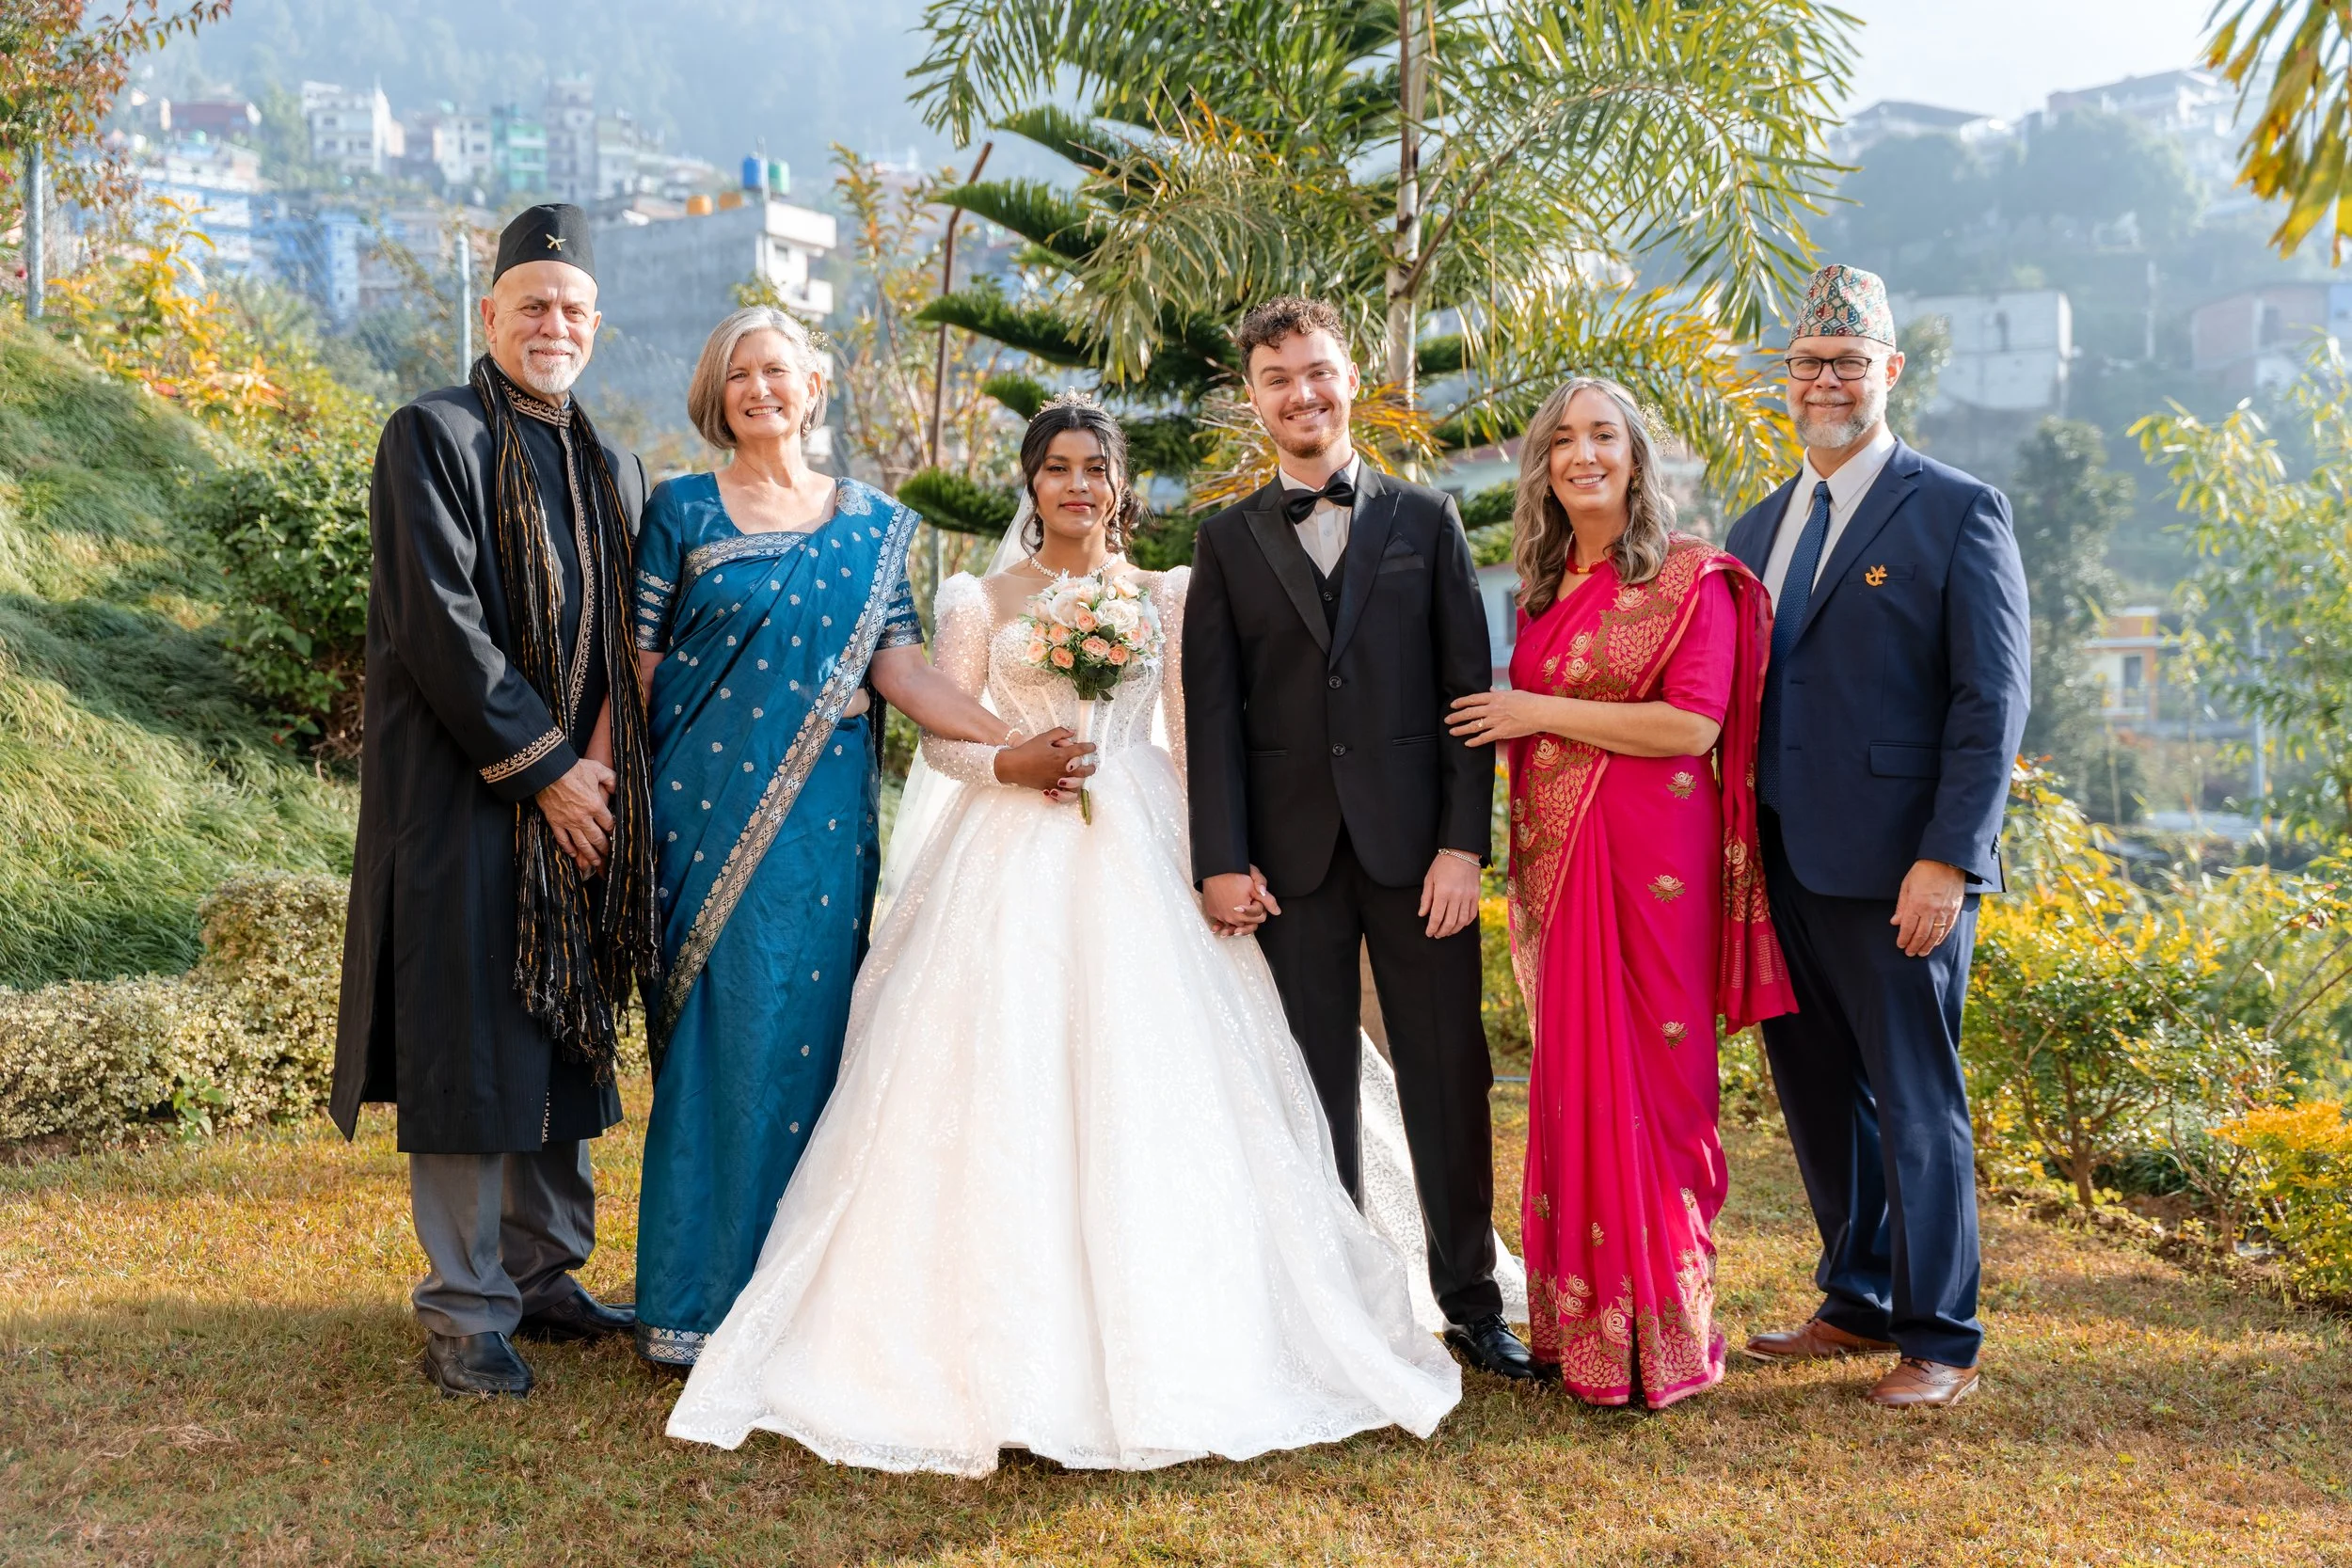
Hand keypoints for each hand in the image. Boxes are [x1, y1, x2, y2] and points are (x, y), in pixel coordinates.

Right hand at [537, 758, 615, 874]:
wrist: (548, 770)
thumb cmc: (573, 768)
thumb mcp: (598, 769)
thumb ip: (611, 780)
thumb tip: (617, 789)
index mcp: (596, 805)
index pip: (609, 824)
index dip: (614, 831)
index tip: (617, 836)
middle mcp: (583, 817)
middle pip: (597, 838)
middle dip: (604, 848)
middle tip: (609, 856)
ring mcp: (568, 822)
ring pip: (581, 844)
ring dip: (590, 855)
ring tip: (596, 863)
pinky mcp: (555, 822)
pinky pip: (562, 839)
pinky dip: (568, 848)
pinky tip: (574, 854)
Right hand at [993, 728, 1095, 795]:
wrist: (1012, 765)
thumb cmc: (1027, 750)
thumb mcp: (1043, 737)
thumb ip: (1060, 732)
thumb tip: (1073, 732)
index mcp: (1061, 755)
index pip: (1081, 750)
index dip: (1089, 747)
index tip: (1092, 747)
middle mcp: (1062, 769)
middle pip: (1083, 770)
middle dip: (1091, 768)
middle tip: (1093, 766)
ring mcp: (1057, 780)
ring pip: (1077, 783)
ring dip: (1083, 779)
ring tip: (1084, 776)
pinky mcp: (1050, 788)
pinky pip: (1065, 794)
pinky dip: (1071, 793)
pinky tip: (1073, 789)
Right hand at [1201, 867, 1281, 936]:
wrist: (1216, 869)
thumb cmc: (1235, 874)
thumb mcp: (1256, 885)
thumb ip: (1268, 900)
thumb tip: (1277, 911)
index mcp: (1245, 913)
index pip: (1260, 917)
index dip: (1261, 907)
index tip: (1256, 899)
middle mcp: (1233, 918)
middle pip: (1247, 924)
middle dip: (1251, 917)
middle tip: (1249, 904)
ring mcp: (1221, 916)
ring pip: (1233, 926)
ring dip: (1236, 925)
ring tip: (1237, 925)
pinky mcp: (1213, 912)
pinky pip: (1219, 922)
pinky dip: (1221, 925)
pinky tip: (1220, 929)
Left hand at [1420, 851, 1481, 938]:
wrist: (1463, 852)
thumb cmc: (1443, 864)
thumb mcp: (1429, 879)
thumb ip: (1426, 898)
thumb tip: (1422, 914)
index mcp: (1442, 892)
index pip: (1436, 917)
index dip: (1432, 928)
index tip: (1429, 933)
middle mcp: (1456, 897)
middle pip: (1449, 922)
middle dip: (1442, 932)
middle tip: (1437, 935)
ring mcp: (1468, 897)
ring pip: (1462, 921)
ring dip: (1453, 930)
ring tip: (1447, 932)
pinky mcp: (1475, 896)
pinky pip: (1472, 914)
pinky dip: (1465, 923)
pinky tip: (1459, 924)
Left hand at [1448, 688, 1545, 746]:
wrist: (1540, 712)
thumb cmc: (1528, 701)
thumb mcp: (1512, 693)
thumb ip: (1498, 692)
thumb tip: (1490, 689)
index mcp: (1495, 697)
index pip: (1473, 699)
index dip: (1461, 702)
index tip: (1452, 705)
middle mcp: (1492, 709)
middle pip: (1469, 712)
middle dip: (1456, 716)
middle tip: (1447, 720)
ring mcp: (1496, 721)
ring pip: (1474, 726)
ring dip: (1461, 729)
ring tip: (1452, 731)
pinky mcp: (1501, 732)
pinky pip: (1484, 738)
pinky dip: (1474, 741)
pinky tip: (1467, 743)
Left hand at [1892, 859, 1966, 956]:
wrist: (1946, 862)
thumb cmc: (1923, 871)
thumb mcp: (1906, 885)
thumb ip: (1902, 906)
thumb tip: (1895, 922)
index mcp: (1916, 903)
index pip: (1908, 927)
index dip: (1903, 938)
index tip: (1900, 945)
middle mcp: (1931, 910)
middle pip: (1921, 934)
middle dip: (1914, 946)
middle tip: (1909, 953)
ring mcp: (1944, 911)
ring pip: (1935, 935)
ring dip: (1927, 946)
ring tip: (1921, 953)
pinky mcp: (1954, 910)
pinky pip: (1947, 929)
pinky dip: (1940, 938)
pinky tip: (1935, 943)